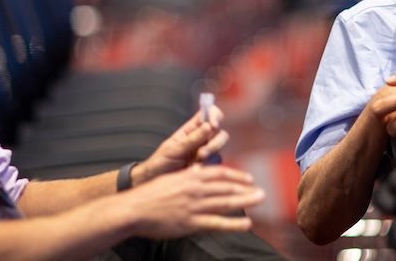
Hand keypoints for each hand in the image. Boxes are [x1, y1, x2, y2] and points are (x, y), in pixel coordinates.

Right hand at [125, 164, 264, 238]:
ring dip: (245, 201)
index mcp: (190, 176)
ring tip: (260, 201)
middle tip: (262, 191)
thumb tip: (197, 172)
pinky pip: (217, 222)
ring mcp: (194, 205)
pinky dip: (233, 223)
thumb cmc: (149, 194)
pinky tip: (246, 223)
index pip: (219, 174)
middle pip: (226, 187)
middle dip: (246, 189)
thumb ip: (186, 177)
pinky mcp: (191, 222)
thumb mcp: (170, 179)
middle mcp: (195, 188)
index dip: (236, 176)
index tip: (248, 179)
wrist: (133, 209)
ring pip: (226, 202)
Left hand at [132, 106, 228, 185]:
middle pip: (220, 132)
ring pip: (220, 148)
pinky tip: (194, 171)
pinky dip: (208, 167)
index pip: (209, 113)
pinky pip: (217, 163)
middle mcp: (202, 137)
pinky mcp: (208, 165)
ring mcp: (207, 151)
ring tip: (195, 165)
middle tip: (201, 154)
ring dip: (211, 155)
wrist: (156, 181)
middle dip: (215, 142)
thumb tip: (209, 126)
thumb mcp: (174, 149)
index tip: (213, 125)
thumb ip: (192, 139)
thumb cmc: (161, 162)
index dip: (215, 115)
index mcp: (191, 128)